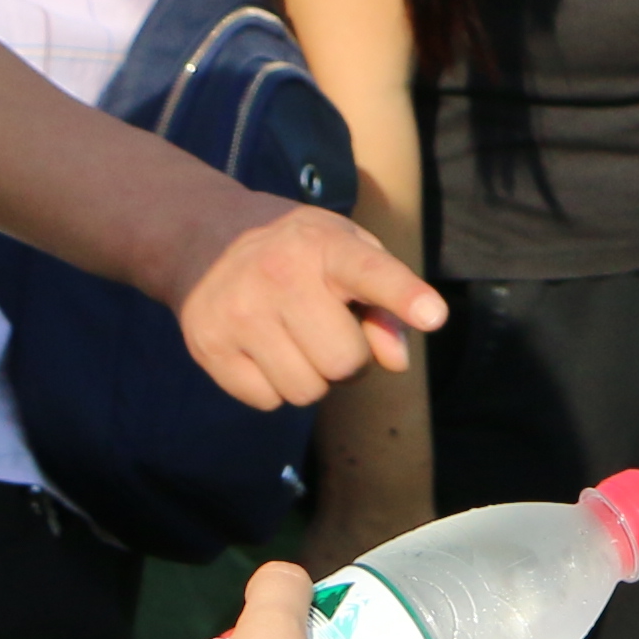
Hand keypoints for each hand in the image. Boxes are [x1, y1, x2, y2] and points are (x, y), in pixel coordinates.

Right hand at [170, 199, 439, 410]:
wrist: (205, 237)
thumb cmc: (299, 254)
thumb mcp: (348, 253)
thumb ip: (386, 302)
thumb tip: (396, 362)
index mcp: (325, 245)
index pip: (371, 273)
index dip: (404, 296)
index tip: (434, 315)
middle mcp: (278, 275)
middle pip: (344, 362)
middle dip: (348, 360)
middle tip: (328, 332)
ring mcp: (238, 311)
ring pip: (306, 391)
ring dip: (311, 378)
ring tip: (294, 339)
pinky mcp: (208, 345)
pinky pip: (267, 401)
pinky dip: (273, 387)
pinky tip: (262, 349)